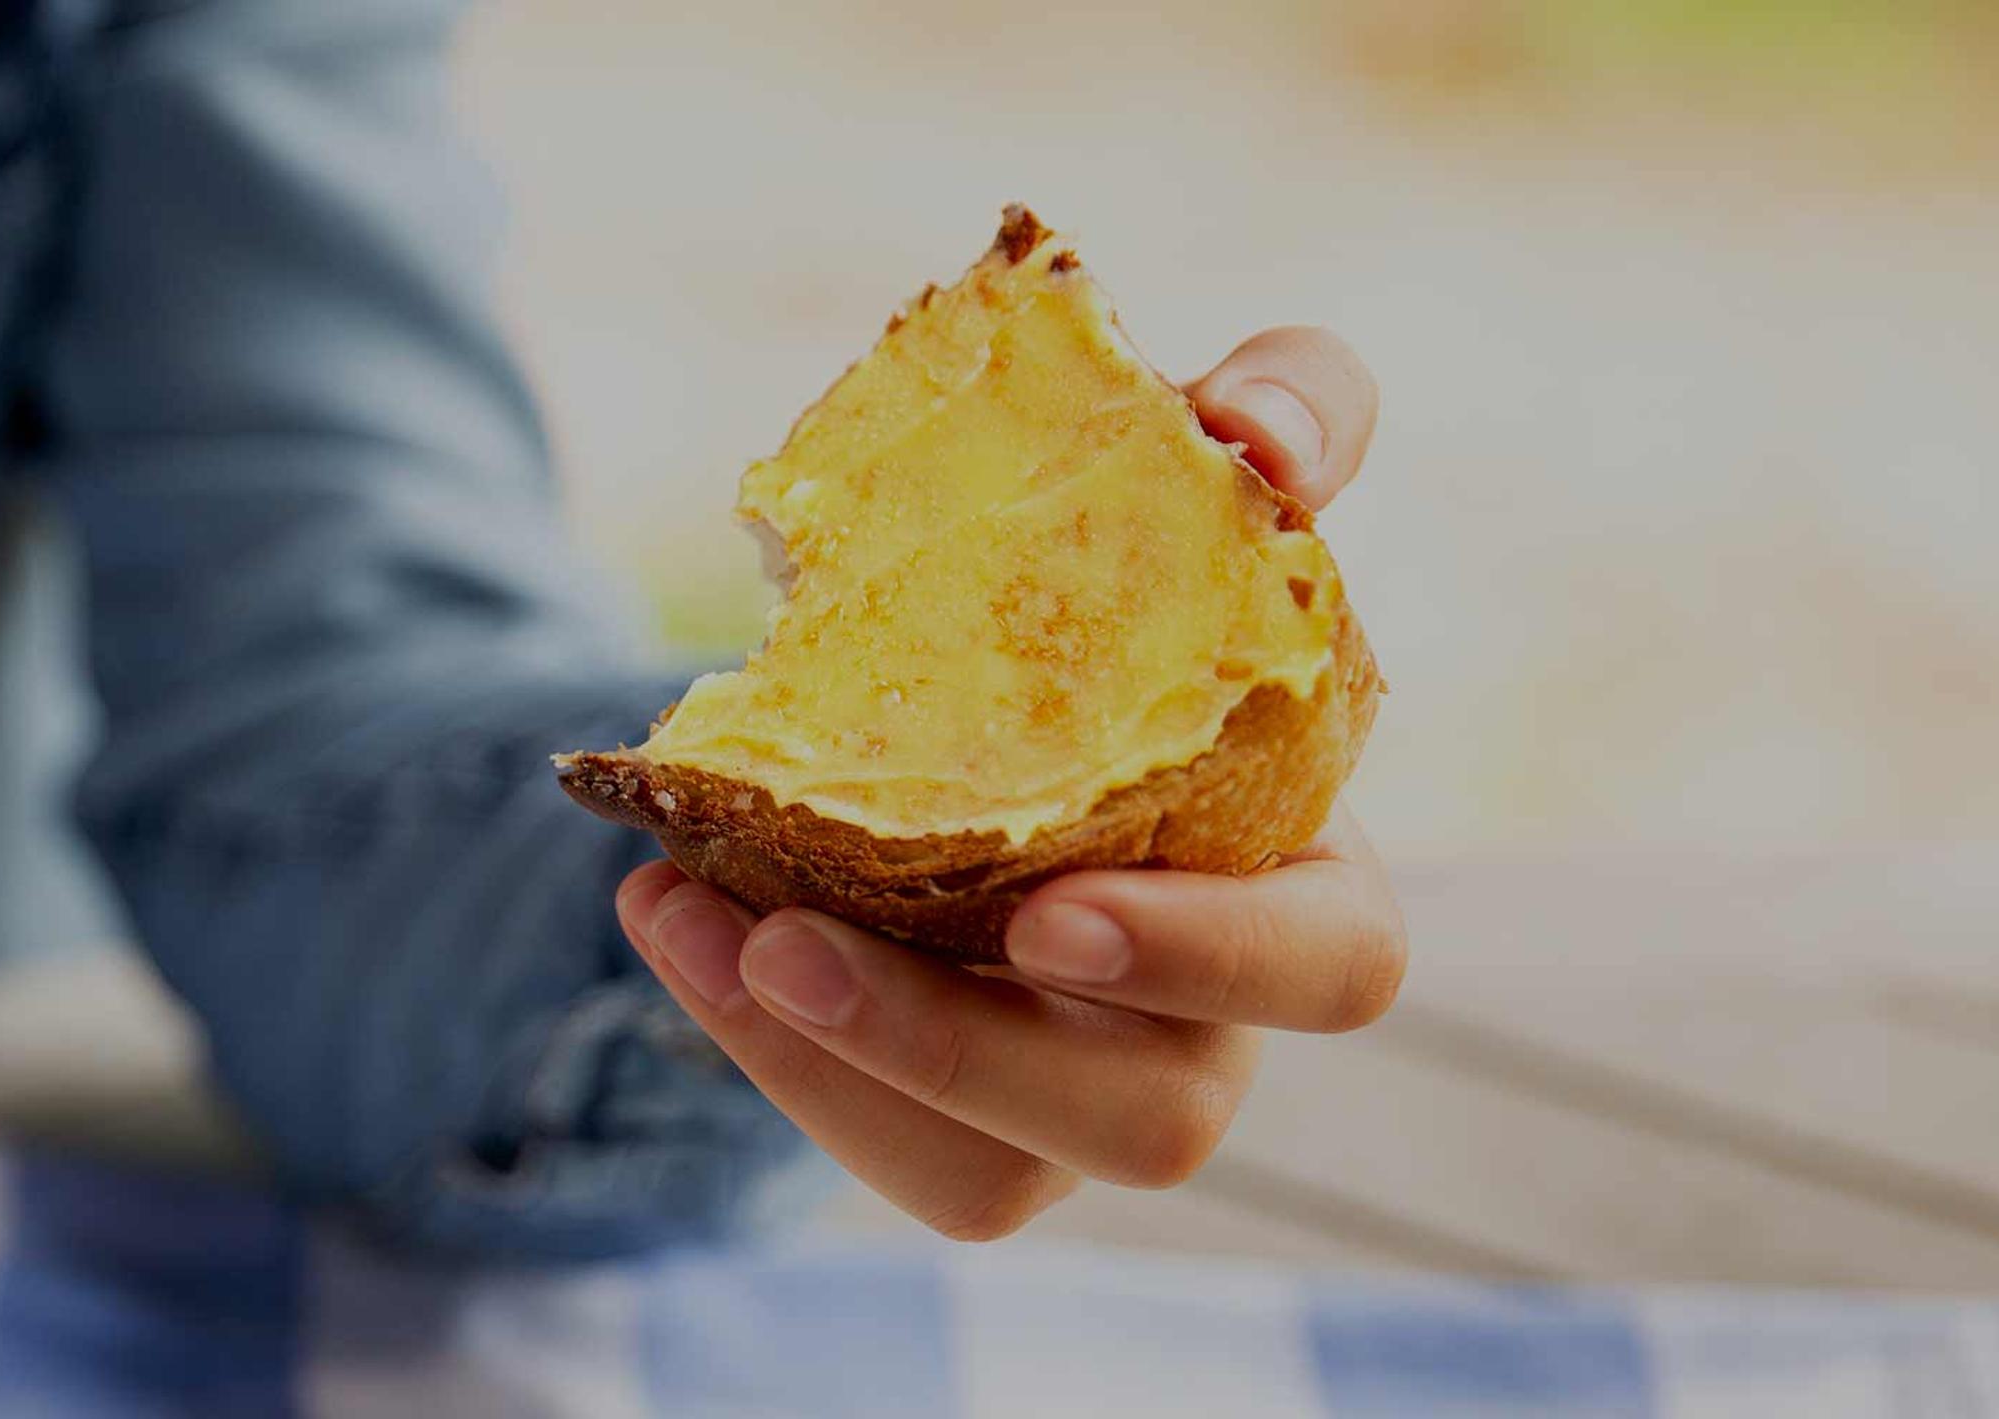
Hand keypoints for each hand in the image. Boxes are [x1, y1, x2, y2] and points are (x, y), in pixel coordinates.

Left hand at [612, 328, 1400, 1238]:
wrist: (979, 651)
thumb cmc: (1127, 567)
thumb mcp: (1196, 464)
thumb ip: (1280, 410)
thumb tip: (1255, 429)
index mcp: (1308, 875)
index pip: (1332, 968)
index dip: (1206, 958)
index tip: (1046, 915)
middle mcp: (1211, 1021)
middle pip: (1145, 1121)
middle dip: (954, 1048)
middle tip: (789, 939)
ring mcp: (1078, 1096)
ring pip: (983, 1175)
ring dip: (820, 1065)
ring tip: (682, 916)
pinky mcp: (951, 1122)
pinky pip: (866, 1145)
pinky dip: (754, 1046)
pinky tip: (666, 911)